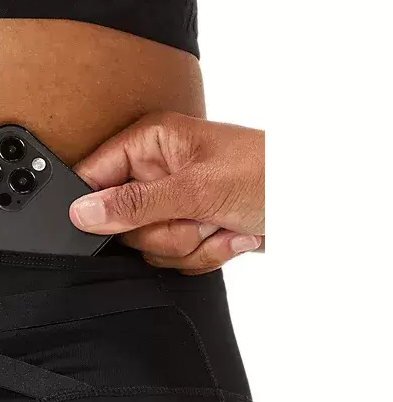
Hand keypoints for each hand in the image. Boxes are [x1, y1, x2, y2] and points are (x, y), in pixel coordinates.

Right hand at [69, 112, 263, 274]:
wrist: (319, 205)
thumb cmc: (271, 174)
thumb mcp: (196, 189)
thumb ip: (134, 203)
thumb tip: (82, 212)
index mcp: (150, 142)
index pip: (93, 176)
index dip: (101, 206)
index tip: (128, 219)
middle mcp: (157, 171)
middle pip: (120, 223)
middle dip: (163, 230)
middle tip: (196, 217)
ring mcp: (173, 203)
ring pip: (149, 247)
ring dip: (189, 244)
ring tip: (221, 222)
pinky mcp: (191, 228)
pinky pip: (174, 259)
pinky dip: (205, 254)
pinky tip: (230, 234)